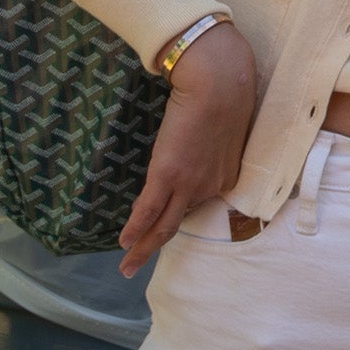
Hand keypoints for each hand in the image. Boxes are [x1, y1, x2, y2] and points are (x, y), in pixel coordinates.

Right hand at [118, 20, 256, 275]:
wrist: (219, 84)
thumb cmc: (224, 95)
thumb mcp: (225, 129)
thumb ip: (212, 145)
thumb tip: (194, 142)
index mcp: (226, 176)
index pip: (197, 203)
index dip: (176, 211)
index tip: (163, 219)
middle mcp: (210, 187)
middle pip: (179, 223)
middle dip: (157, 245)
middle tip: (139, 266)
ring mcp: (189, 184)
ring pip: (163, 225)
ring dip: (142, 247)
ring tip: (127, 265)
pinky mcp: (168, 175)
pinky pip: (148, 210)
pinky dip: (135, 228)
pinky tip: (123, 243)